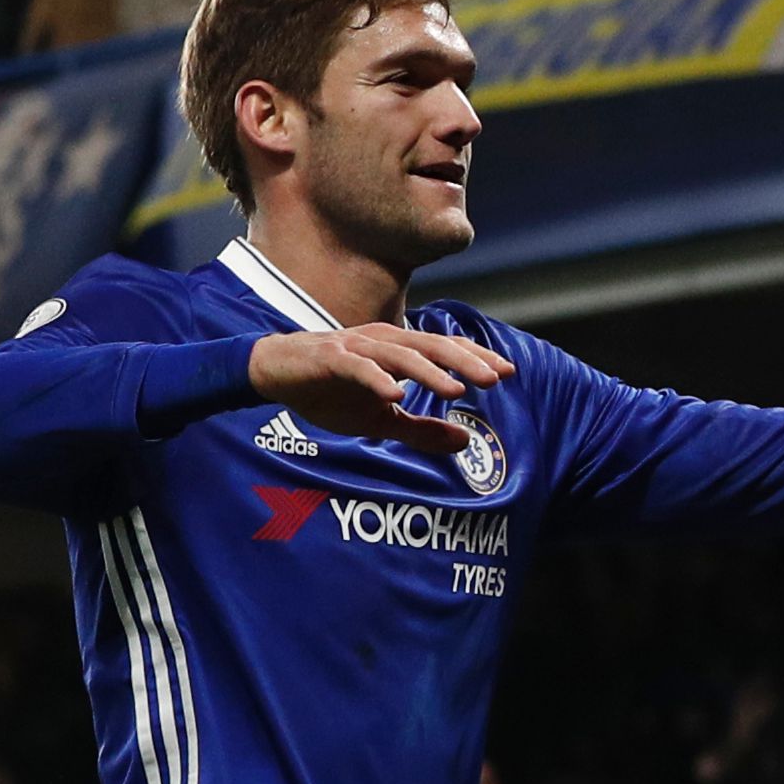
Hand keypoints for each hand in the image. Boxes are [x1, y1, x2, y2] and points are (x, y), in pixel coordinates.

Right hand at [246, 326, 510, 455]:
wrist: (275, 374)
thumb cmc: (332, 391)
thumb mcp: (381, 419)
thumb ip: (422, 430)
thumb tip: (466, 442)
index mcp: (400, 349)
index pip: (446, 349)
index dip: (476, 357)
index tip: (509, 373)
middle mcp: (384, 341)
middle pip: (432, 347)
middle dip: (466, 362)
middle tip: (496, 379)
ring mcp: (356, 346)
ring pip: (401, 355)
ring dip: (430, 371)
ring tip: (456, 389)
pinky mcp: (329, 358)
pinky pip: (357, 367)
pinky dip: (378, 380)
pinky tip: (397, 395)